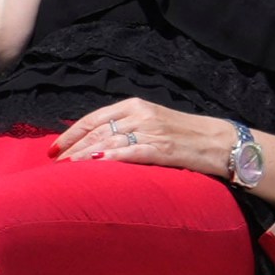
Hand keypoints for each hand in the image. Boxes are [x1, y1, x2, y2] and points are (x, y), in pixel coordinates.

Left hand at [48, 98, 230, 175]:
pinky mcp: (162, 149)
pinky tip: (93, 167)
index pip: (94, 118)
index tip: (54, 148)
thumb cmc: (185, 136)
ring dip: (84, 157)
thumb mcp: (153, 123)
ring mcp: (151, 131)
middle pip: (97, 131)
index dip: (71, 133)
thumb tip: (96, 143)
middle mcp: (140, 114)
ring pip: (108, 142)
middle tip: (54, 163)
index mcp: (135, 105)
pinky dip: (109, 160)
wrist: (220, 142)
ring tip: (66, 169)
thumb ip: (127, 128)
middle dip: (73, 148)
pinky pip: (129, 153)